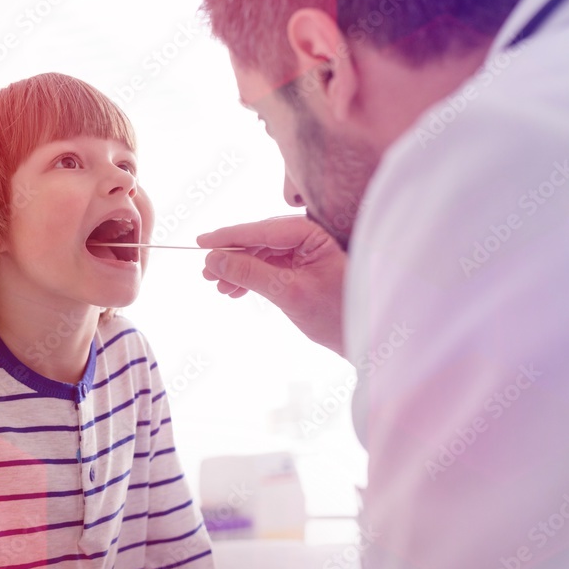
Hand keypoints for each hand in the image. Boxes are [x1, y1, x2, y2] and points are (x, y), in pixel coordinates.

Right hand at [198, 215, 345, 354]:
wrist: (367, 338)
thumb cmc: (338, 314)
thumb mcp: (287, 292)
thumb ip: (249, 272)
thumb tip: (213, 258)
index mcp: (314, 232)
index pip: (262, 229)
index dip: (229, 236)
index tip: (201, 242)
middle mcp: (311, 235)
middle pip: (259, 240)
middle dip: (232, 257)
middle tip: (206, 273)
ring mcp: (308, 251)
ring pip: (261, 254)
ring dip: (239, 270)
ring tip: (220, 287)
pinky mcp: (304, 267)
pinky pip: (270, 266)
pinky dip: (252, 277)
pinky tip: (236, 290)